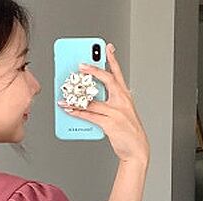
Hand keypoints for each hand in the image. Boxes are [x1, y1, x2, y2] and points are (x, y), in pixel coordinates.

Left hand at [58, 43, 148, 165]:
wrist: (137, 151)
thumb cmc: (129, 133)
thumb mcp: (123, 114)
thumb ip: (110, 104)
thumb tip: (90, 100)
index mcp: (126, 97)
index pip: (119, 74)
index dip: (112, 59)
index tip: (107, 48)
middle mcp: (122, 101)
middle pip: (107, 80)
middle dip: (93, 70)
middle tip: (80, 65)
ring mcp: (117, 112)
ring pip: (94, 100)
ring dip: (77, 97)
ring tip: (65, 93)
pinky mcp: (110, 124)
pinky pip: (90, 115)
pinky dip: (78, 112)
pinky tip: (69, 110)